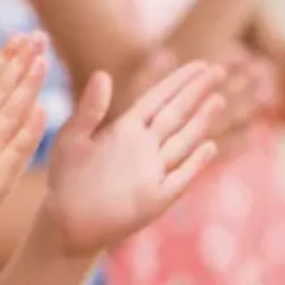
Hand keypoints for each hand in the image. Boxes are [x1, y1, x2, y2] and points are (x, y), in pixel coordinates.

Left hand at [41, 61, 223, 253]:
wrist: (67, 221)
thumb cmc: (66, 178)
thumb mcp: (73, 138)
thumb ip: (90, 108)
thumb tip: (103, 73)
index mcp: (125, 129)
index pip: (157, 99)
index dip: (178, 82)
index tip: (199, 64)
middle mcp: (144, 147)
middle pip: (175, 114)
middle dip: (196, 93)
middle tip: (218, 69)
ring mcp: (154, 171)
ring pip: (183, 140)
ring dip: (201, 121)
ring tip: (218, 99)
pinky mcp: (158, 197)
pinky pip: (181, 176)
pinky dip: (195, 161)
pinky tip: (210, 146)